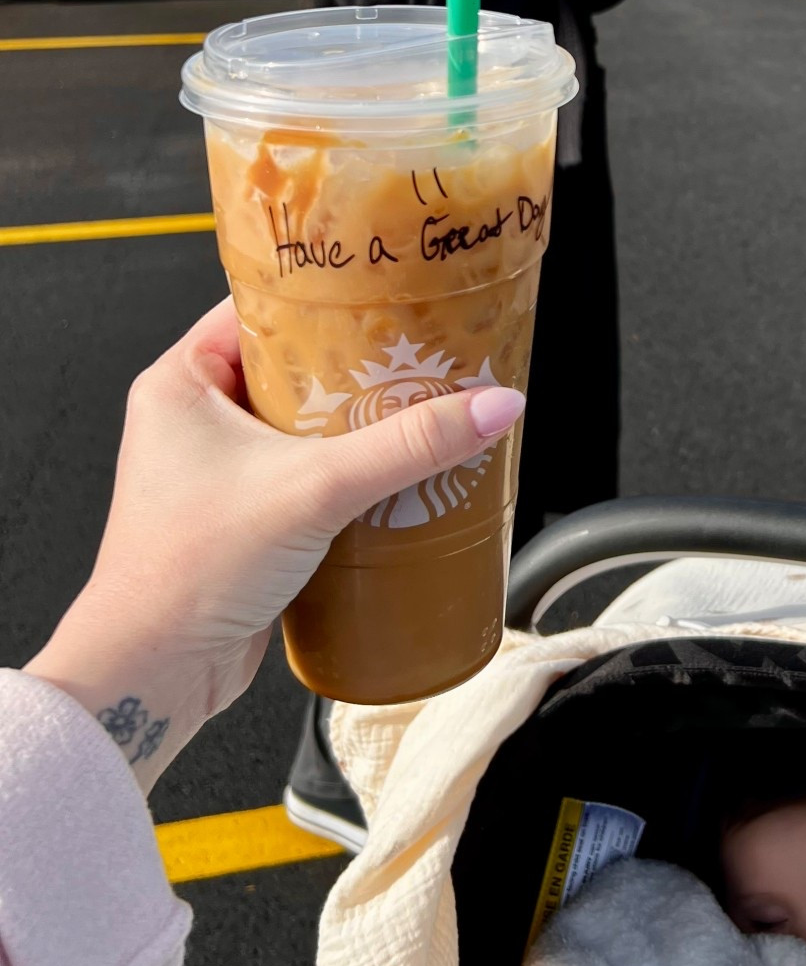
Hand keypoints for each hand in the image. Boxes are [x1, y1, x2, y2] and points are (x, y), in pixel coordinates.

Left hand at [25, 299, 523, 793]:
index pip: (262, 308)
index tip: (385, 291)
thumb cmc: (186, 573)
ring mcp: (218, 471)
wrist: (155, 675)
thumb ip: (408, 444)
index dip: (325, 297)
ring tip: (418, 408)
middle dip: (357, 366)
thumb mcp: (314, 487)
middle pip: (294, 367)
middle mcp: (193, 420)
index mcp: (181, 383)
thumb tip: (489, 406)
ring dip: (358, 423)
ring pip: (305, 424)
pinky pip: (308, 473)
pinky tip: (395, 474)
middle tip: (416, 352)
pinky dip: (349, 471)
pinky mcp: (246, 517)